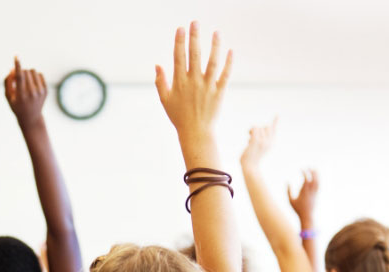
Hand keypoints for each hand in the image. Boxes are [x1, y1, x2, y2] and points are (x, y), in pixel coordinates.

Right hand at [4, 57, 47, 127]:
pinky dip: (34, 76)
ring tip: (25, 81)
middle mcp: (32, 93)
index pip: (20, 77)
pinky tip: (32, 84)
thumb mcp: (8, 96)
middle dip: (20, 72)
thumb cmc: (16, 105)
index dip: (17, 66)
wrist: (31, 117)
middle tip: (17, 79)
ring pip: (33, 71)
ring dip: (27, 73)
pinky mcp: (46, 90)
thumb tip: (11, 69)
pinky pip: (40, 74)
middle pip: (26, 71)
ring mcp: (40, 92)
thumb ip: (7, 82)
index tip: (16, 56)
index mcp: (21, 95)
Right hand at [155, 22, 232, 141]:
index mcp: (179, 82)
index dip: (179, 42)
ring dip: (215, 45)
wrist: (196, 132)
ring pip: (212, 61)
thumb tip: (157, 65)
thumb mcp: (165, 100)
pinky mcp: (219, 92)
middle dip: (194, 37)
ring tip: (216, 32)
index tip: (181, 29)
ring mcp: (207, 86)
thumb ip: (161, 82)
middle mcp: (193, 82)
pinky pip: (225, 74)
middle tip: (195, 22)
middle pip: (195, 55)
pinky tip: (230, 50)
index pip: (179, 57)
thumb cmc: (179, 116)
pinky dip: (229, 62)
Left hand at [240, 118, 276, 165]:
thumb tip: (254, 130)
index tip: (277, 115)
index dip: (274, 122)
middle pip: (265, 127)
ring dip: (252, 131)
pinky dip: (251, 131)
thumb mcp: (258, 149)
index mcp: (271, 143)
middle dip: (258, 129)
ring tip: (250, 139)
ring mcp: (263, 141)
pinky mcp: (256, 141)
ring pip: (258, 127)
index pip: (273, 130)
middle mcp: (269, 141)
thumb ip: (259, 140)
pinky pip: (254, 129)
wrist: (250, 167)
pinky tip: (249, 135)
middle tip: (253, 135)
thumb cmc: (252, 159)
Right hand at [288, 169, 319, 223]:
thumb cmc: (298, 209)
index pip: (306, 179)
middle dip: (312, 172)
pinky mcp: (317, 195)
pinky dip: (318, 179)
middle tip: (309, 166)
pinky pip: (319, 185)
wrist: (307, 216)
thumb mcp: (290, 200)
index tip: (301, 169)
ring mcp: (315, 193)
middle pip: (313, 179)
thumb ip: (288, 191)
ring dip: (316, 174)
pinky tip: (317, 176)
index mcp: (304, 192)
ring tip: (314, 169)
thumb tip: (287, 182)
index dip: (304, 173)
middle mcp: (311, 191)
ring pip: (317, 181)